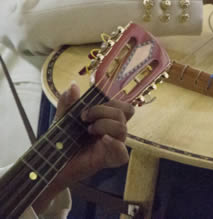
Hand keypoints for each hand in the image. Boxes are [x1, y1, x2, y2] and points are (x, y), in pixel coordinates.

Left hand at [33, 84, 133, 211]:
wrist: (49, 164)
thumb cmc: (60, 142)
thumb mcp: (62, 119)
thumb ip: (68, 103)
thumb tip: (74, 85)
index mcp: (107, 121)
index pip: (124, 107)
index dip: (111, 102)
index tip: (86, 108)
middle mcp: (113, 132)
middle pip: (126, 112)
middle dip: (103, 110)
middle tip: (84, 118)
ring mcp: (112, 146)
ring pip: (123, 129)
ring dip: (104, 125)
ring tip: (88, 130)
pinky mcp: (108, 160)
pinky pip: (123, 154)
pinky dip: (115, 145)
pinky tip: (104, 140)